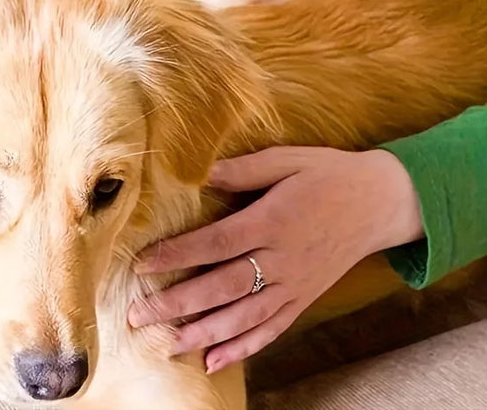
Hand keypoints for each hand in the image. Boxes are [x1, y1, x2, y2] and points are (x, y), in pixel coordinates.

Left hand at [128, 147, 423, 372]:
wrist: (381, 201)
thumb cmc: (329, 174)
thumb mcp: (288, 159)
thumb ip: (243, 170)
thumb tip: (201, 173)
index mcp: (273, 221)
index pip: (215, 243)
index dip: (177, 254)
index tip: (142, 263)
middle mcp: (282, 259)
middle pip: (222, 287)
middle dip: (177, 303)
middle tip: (138, 315)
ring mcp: (295, 284)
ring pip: (243, 317)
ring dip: (202, 333)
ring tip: (166, 343)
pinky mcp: (304, 298)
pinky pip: (272, 329)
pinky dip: (243, 348)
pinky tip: (215, 361)